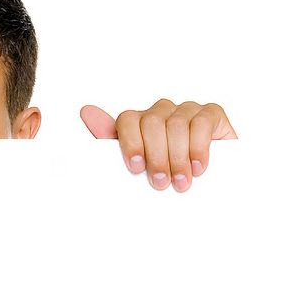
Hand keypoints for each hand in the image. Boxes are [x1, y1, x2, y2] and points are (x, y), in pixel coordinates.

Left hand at [80, 99, 236, 191]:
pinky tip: (198, 168)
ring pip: (175, 124)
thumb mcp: (136, 166)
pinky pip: (201, 123)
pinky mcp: (211, 113)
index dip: (130, 143)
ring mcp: (186, 110)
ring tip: (180, 182)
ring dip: (177, 158)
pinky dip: (198, 148)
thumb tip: (86, 111)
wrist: (209, 188)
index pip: (127, 119)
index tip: (135, 168)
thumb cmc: (166, 176)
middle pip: (151, 123)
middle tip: (160, 183)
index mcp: (139, 122)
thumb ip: (111, 142)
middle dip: (155, 156)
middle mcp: (161, 112)